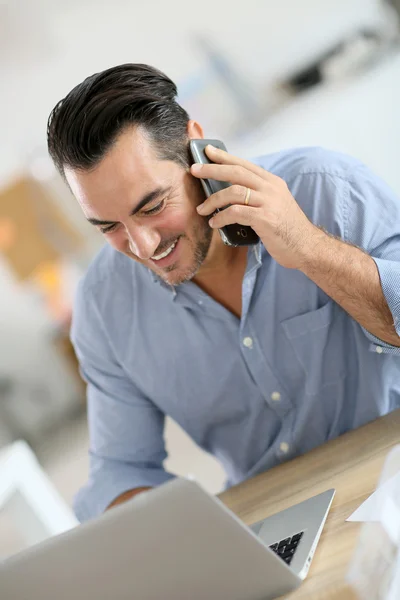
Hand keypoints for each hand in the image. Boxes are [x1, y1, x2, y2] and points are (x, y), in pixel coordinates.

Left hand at [192, 145, 315, 268]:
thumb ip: (256, 196)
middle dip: (212, 169)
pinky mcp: (265, 219)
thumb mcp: (274, 205)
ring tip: (202, 209)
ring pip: (233, 191)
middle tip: (194, 170)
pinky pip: (236, 212)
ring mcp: (269, 202)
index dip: (224, 156)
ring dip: (213, 200)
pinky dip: (221, 217)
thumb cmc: (287, 229)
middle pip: (236, 172)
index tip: (207, 151)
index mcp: (272, 182)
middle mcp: (271, 188)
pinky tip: (214, 223)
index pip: (244, 164)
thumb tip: (228, 194)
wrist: (306, 247)